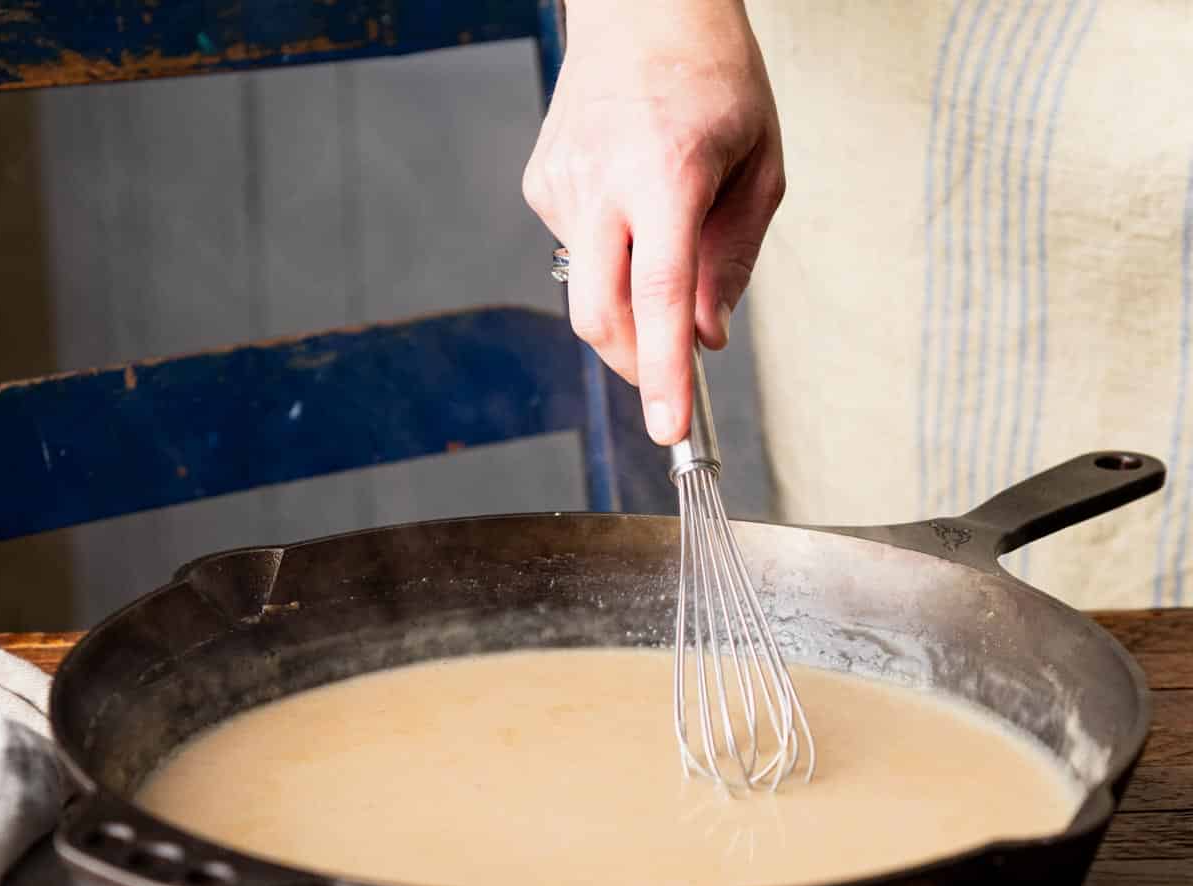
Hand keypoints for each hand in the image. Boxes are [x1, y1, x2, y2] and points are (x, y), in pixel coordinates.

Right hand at [523, 0, 784, 444]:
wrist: (641, 1)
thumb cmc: (713, 74)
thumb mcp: (759, 165)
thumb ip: (733, 259)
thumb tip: (707, 337)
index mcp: (665, 171)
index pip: (659, 297)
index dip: (663, 372)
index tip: (668, 429)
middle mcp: (601, 180)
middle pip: (600, 315)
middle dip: (635, 363)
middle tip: (668, 374)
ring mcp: (560, 183)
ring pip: (589, 291)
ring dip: (629, 301)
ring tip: (662, 233)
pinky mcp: (540, 184)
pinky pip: (577, 255)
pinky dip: (610, 259)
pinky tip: (629, 206)